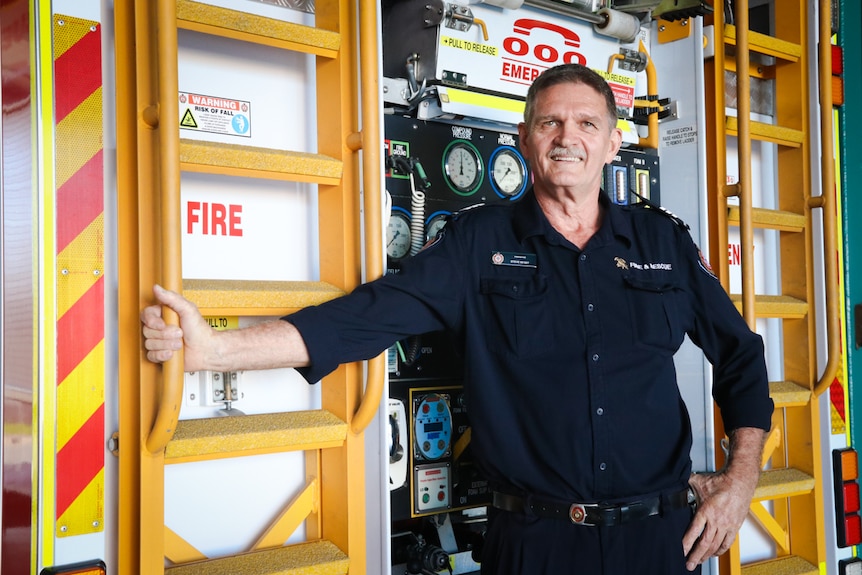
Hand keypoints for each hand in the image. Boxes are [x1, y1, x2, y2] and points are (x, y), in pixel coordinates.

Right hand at [141, 284, 213, 371]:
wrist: (207, 350)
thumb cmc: (200, 330)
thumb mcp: (187, 309)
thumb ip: (171, 298)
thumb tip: (157, 288)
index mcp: (164, 315)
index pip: (146, 315)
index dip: (152, 321)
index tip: (162, 324)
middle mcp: (160, 328)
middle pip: (147, 330)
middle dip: (165, 334)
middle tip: (180, 333)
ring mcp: (159, 341)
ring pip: (149, 343)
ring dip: (166, 344)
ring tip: (179, 344)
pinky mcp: (160, 354)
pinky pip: (151, 356)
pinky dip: (163, 355)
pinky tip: (172, 353)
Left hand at [681, 428, 764, 570]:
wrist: (740, 480)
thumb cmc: (721, 480)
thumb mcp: (698, 481)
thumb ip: (685, 485)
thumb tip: (673, 485)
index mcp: (706, 511)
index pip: (694, 532)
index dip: (686, 543)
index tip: (680, 551)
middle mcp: (717, 520)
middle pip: (705, 543)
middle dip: (695, 556)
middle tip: (689, 564)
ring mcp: (727, 525)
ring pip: (716, 545)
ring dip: (706, 555)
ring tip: (699, 561)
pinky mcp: (735, 526)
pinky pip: (727, 542)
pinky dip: (720, 550)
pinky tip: (714, 553)